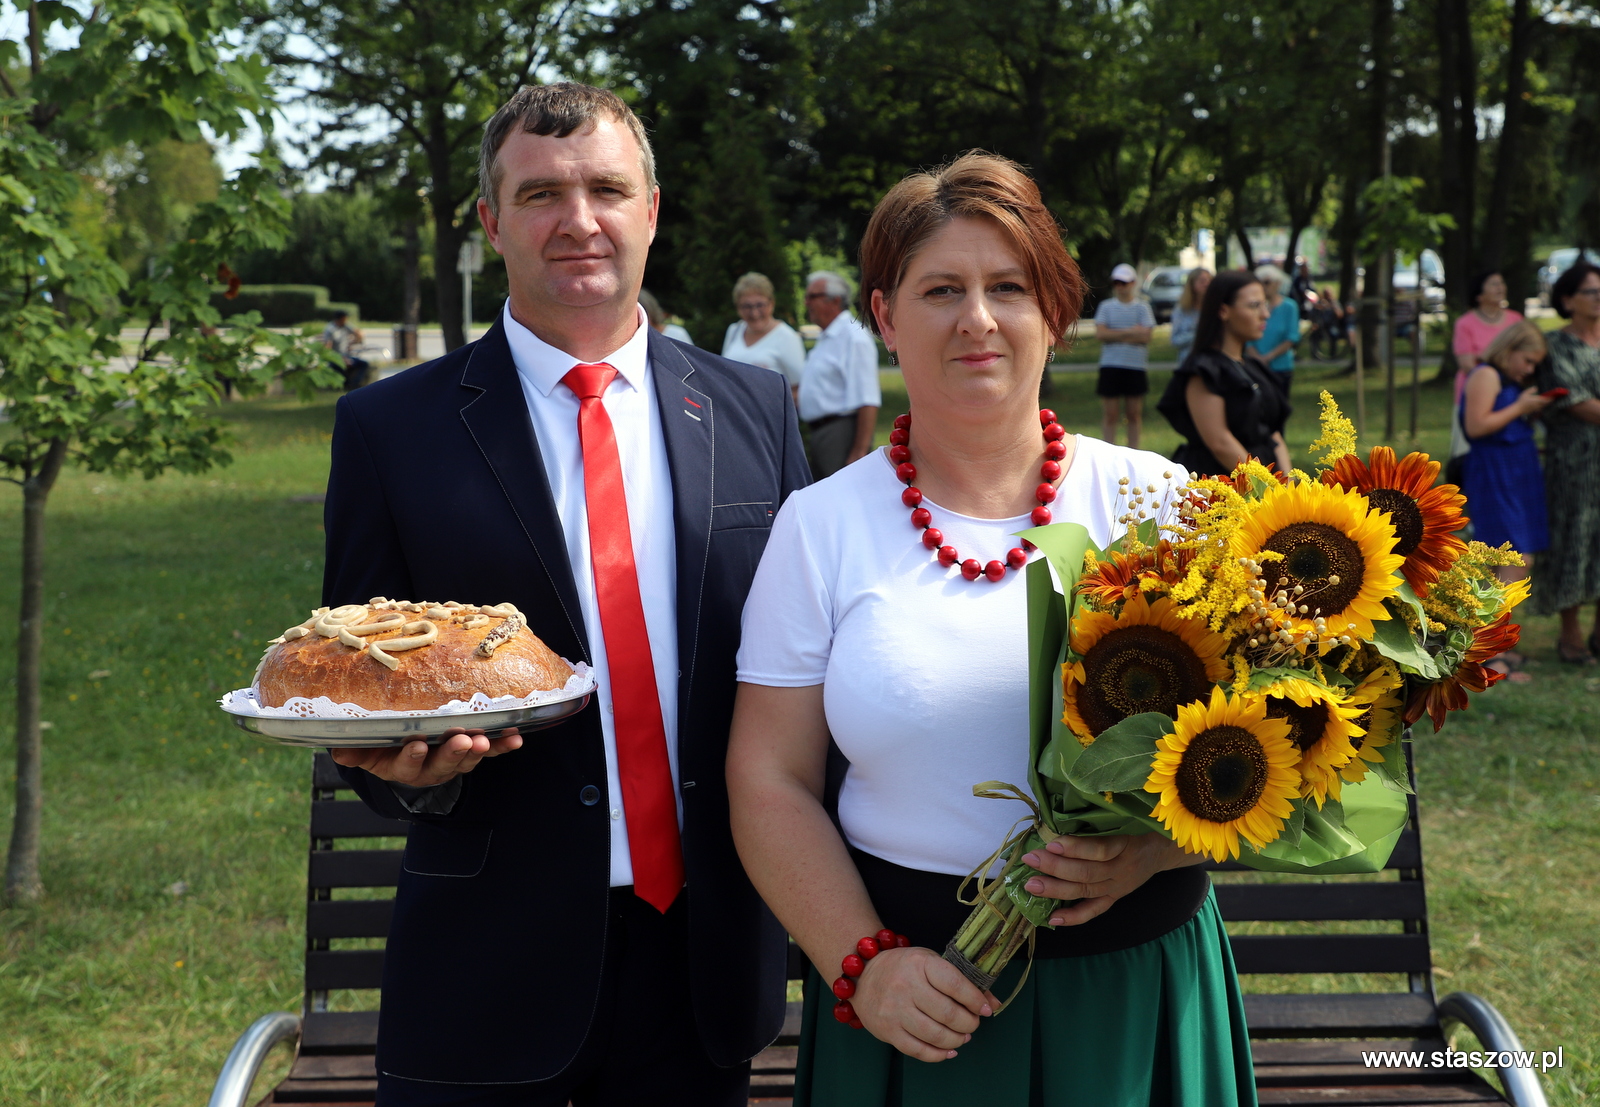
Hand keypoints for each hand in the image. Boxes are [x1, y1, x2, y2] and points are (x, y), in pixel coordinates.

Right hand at [331, 727, 522, 786]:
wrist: (405, 751)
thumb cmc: (383, 747)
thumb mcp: (366, 751)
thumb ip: (355, 752)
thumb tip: (338, 751)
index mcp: (402, 768)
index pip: (406, 766)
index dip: (412, 757)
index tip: (416, 745)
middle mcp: (430, 769)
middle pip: (442, 765)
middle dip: (453, 753)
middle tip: (462, 740)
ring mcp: (452, 762)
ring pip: (466, 760)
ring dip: (479, 751)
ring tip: (487, 739)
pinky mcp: (471, 753)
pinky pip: (489, 751)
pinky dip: (503, 746)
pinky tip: (516, 739)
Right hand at [849, 946, 996, 1061]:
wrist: (862, 976)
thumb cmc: (903, 967)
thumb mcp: (930, 962)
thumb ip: (961, 980)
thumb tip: (992, 1004)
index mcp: (920, 964)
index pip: (955, 984)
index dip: (975, 1000)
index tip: (984, 1009)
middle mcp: (905, 986)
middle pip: (948, 1014)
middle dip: (969, 1023)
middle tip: (973, 1024)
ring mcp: (895, 1010)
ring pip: (935, 1035)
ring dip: (956, 1040)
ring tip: (963, 1036)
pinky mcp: (887, 1031)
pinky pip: (918, 1050)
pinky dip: (938, 1055)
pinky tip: (948, 1051)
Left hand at [1020, 832, 1193, 925]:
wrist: (1163, 850)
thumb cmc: (1138, 827)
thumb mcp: (1126, 818)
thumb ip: (1099, 821)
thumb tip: (1059, 816)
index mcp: (1125, 845)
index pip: (1099, 849)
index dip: (1075, 848)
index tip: (1050, 842)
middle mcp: (1121, 869)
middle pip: (1087, 872)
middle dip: (1055, 867)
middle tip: (1030, 860)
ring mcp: (1118, 886)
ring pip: (1085, 891)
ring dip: (1056, 889)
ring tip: (1031, 885)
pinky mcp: (1115, 898)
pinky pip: (1094, 910)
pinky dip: (1073, 917)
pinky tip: (1052, 918)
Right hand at [1515, 387, 1552, 414]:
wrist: (1518, 409)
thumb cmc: (1521, 401)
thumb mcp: (1525, 393)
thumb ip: (1531, 390)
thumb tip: (1536, 387)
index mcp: (1536, 400)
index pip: (1546, 399)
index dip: (1550, 398)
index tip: (1553, 396)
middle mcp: (1538, 404)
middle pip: (1546, 403)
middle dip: (1550, 401)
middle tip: (1552, 399)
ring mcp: (1536, 408)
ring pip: (1544, 406)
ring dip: (1546, 404)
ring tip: (1548, 402)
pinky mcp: (1534, 411)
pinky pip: (1541, 408)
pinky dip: (1543, 407)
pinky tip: (1542, 406)